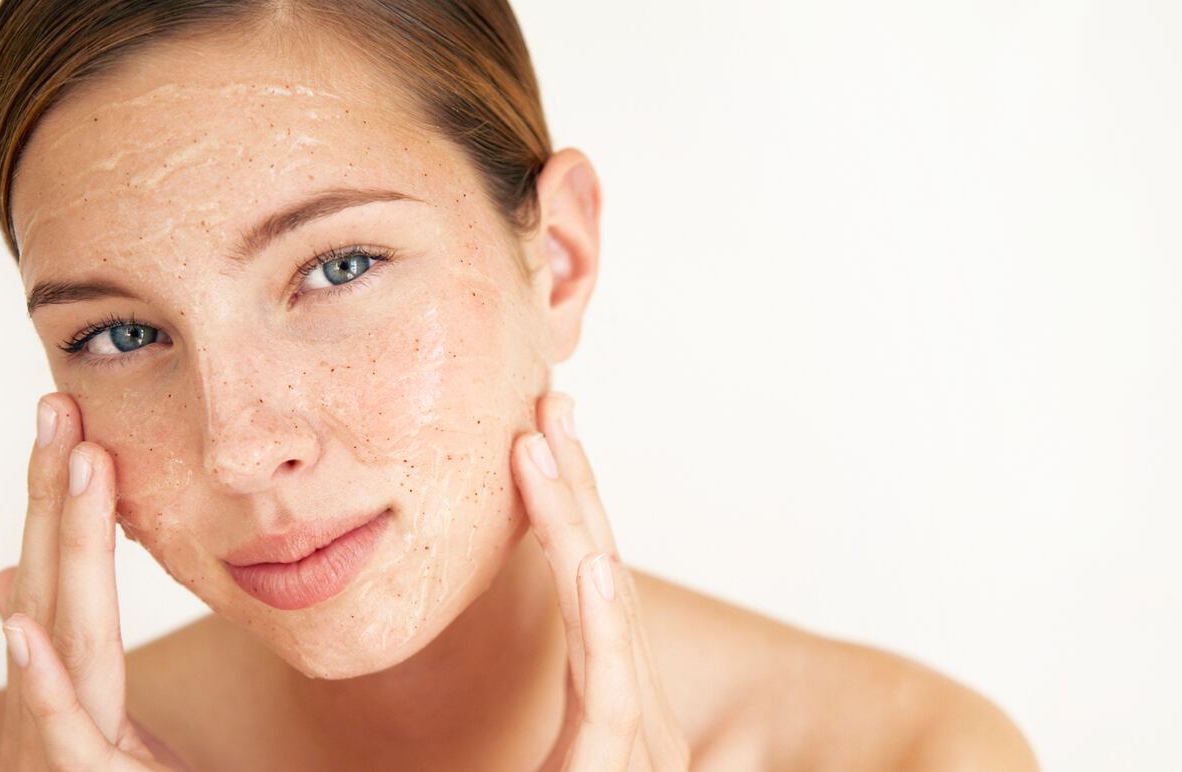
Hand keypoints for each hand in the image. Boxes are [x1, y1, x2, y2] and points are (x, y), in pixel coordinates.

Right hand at [0, 393, 186, 769]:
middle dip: (56, 498)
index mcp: (67, 693)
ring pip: (61, 641)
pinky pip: (66, 734)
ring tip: (69, 467)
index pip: (64, 582)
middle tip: (61, 406)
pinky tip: (19, 619)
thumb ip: (64, 668)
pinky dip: (42, 680)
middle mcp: (52, 715)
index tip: (71, 424)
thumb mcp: (97, 731)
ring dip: (61, 551)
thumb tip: (11, 593)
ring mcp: (58, 754)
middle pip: (55, 589)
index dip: (62, 506)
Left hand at [512, 391, 691, 770]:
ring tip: (542, 448)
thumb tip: (541, 648)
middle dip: (578, 485)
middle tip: (551, 404)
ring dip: (575, 523)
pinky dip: (607, 625)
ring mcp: (640, 745)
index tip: (543, 438)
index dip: (574, 509)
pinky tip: (595, 565)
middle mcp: (640, 712)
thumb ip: (561, 725)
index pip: (594, 589)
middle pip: (606, 578)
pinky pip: (614, 694)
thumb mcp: (559, 770)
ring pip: (607, 616)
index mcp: (621, 707)